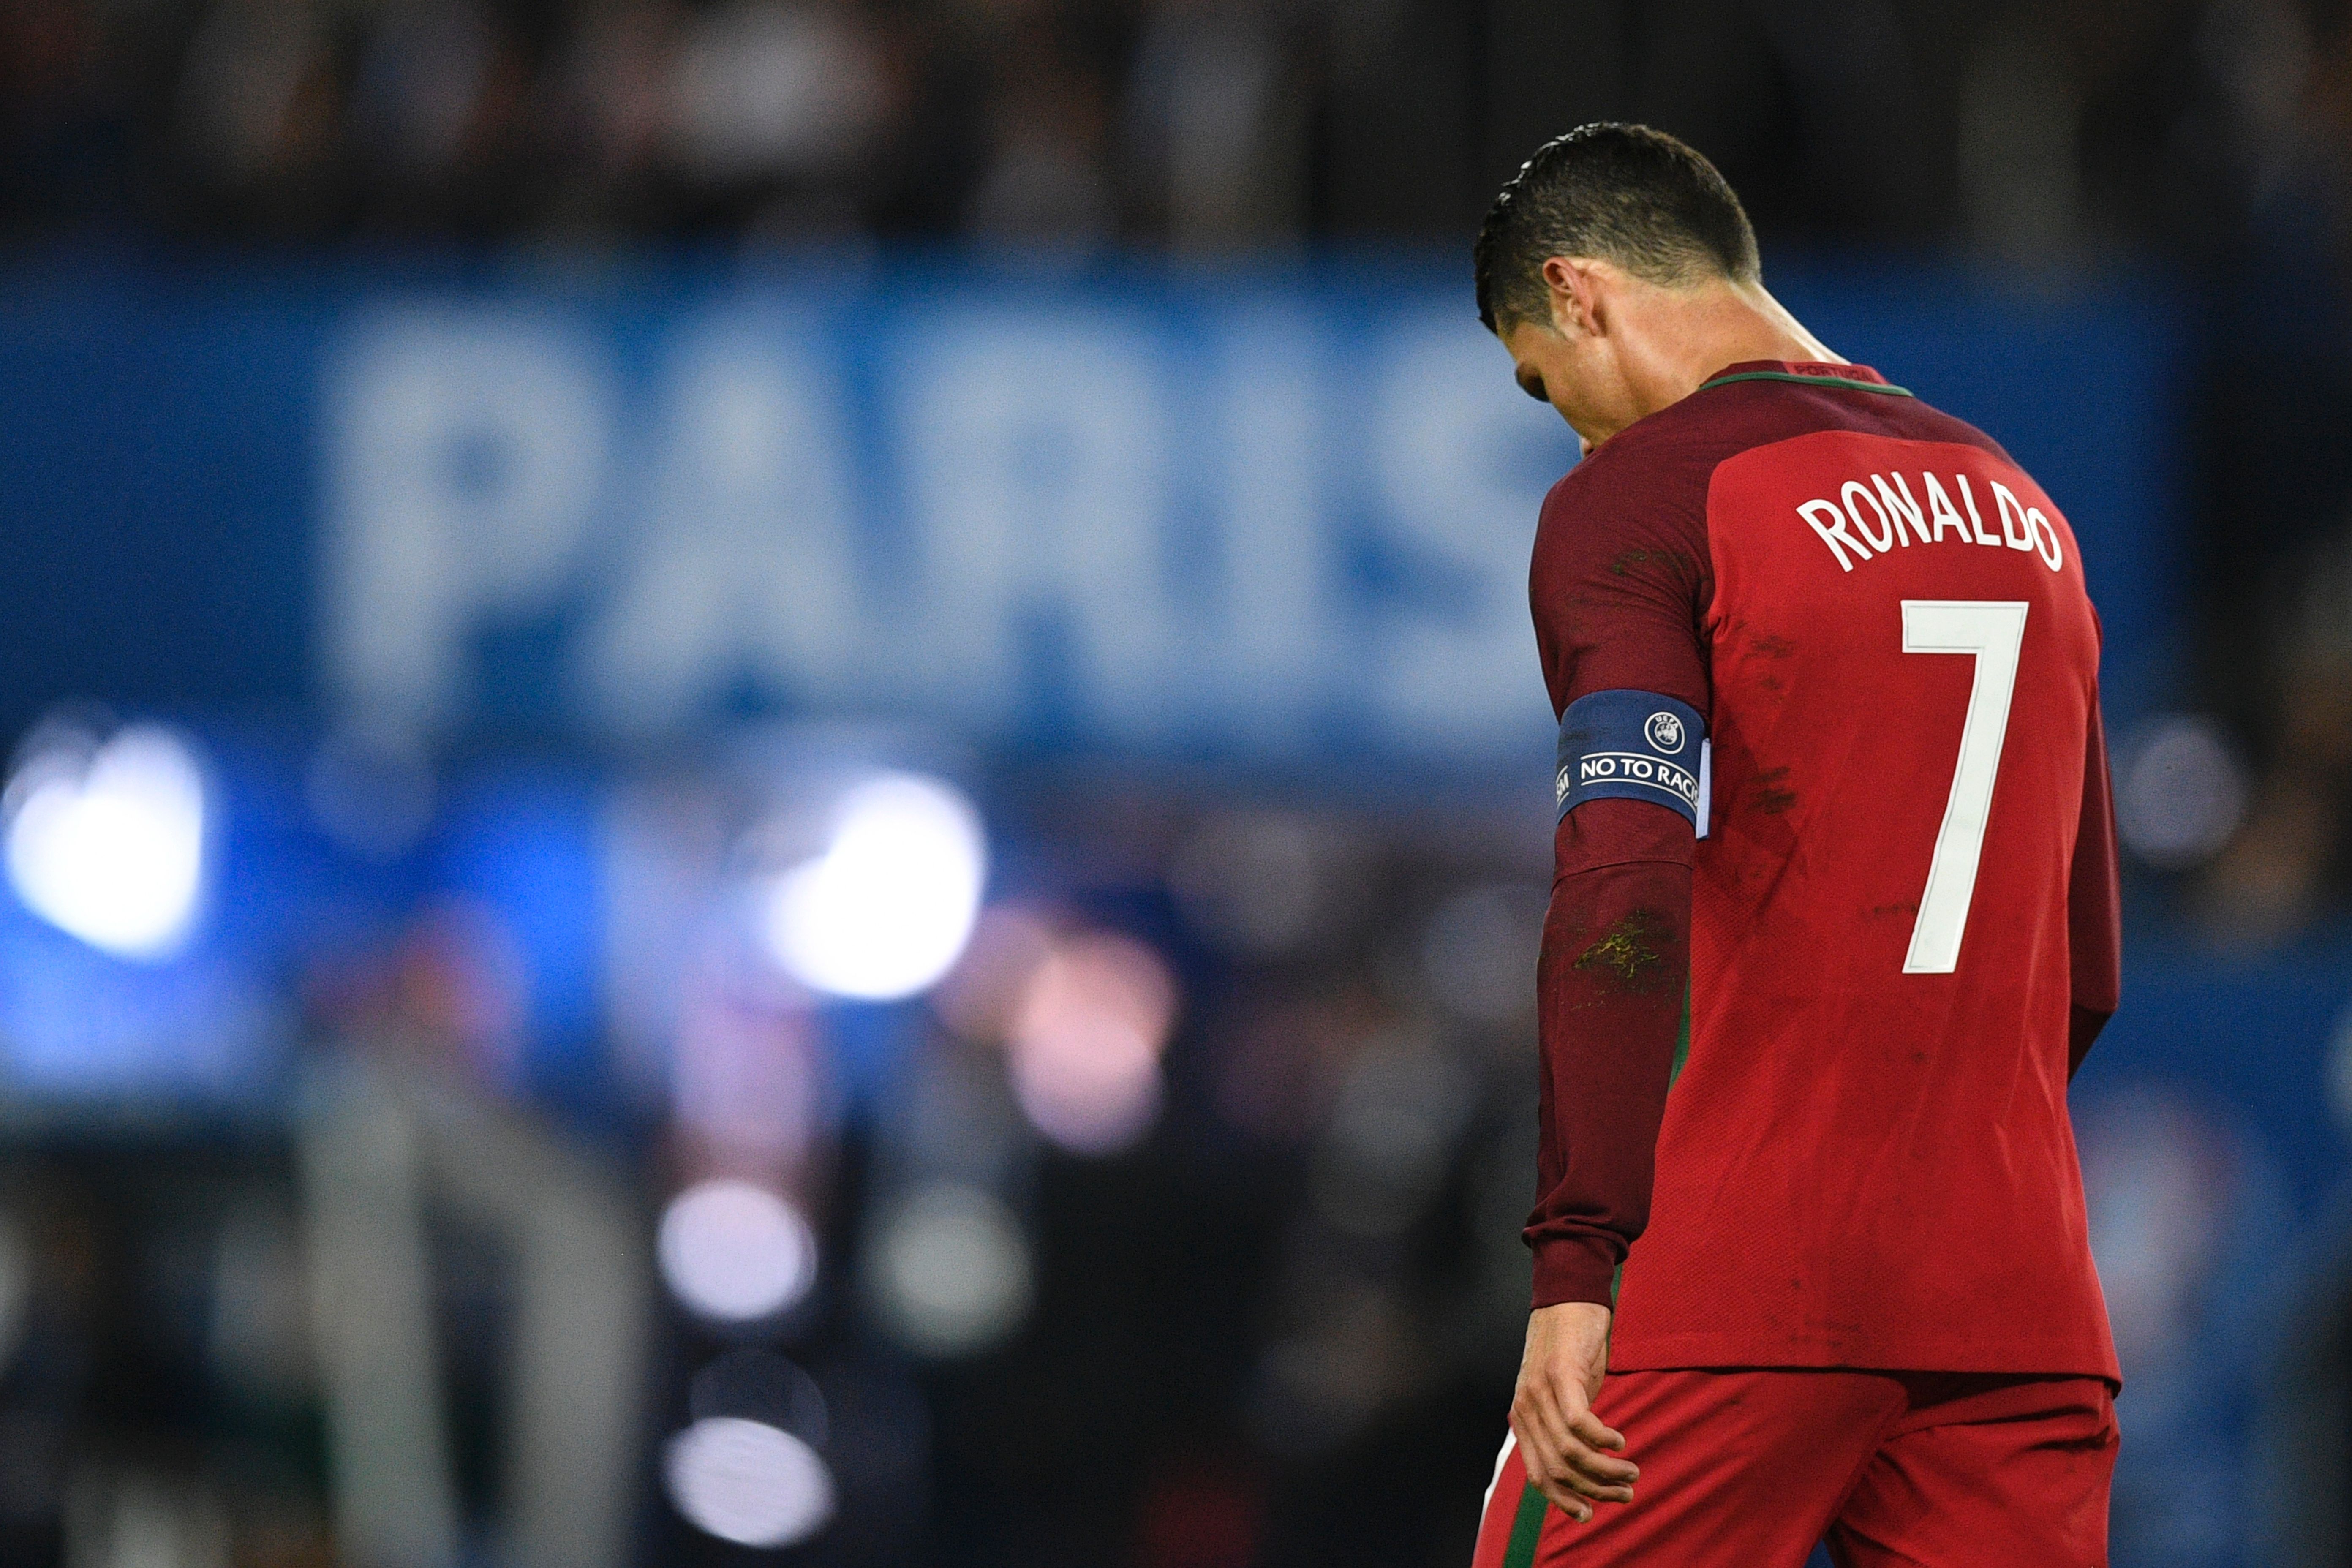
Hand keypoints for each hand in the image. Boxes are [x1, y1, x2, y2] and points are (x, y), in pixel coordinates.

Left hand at [1509, 1301, 1638, 1522]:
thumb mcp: (1561, 1396)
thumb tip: (1585, 1468)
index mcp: (1523, 1418)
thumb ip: (1563, 1428)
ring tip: (1631, 1471)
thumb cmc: (1571, 1349)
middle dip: (1595, 1490)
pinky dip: (1603, 1440)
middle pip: (1558, 1469)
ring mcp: (1539, 1391)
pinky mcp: (1560, 1374)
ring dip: (1606, 1470)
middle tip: (1625, 1493)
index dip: (1564, 1501)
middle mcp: (1525, 1408)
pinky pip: (1580, 1423)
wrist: (1568, 1297)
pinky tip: (1620, 1442)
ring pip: (1571, 1451)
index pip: (1538, 1475)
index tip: (1590, 1514)